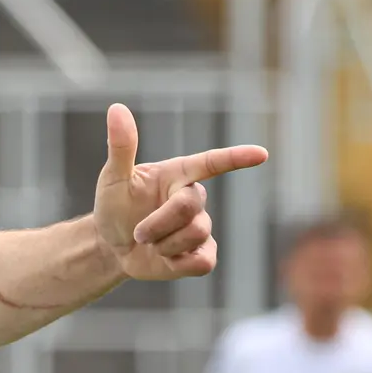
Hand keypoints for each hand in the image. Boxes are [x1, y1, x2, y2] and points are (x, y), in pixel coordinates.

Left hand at [94, 104, 267, 280]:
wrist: (110, 246)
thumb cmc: (114, 207)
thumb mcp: (113, 178)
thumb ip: (121, 146)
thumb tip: (116, 108)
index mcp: (178, 175)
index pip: (212, 163)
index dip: (236, 158)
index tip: (261, 154)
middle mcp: (194, 199)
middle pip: (189, 207)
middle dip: (158, 222)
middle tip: (138, 231)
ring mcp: (201, 227)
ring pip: (194, 235)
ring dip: (163, 244)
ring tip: (150, 243)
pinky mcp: (202, 255)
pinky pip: (202, 263)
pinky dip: (179, 264)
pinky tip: (166, 259)